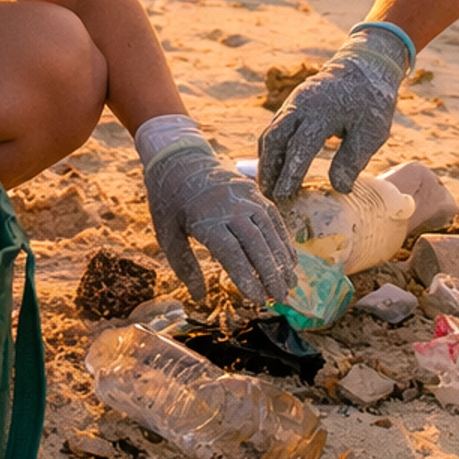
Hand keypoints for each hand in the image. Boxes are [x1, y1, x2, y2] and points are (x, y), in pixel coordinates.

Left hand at [143, 134, 297, 302]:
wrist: (179, 159)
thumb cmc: (170, 202)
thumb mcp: (167, 235)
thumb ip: (185, 266)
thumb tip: (200, 298)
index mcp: (205, 219)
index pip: (232, 253)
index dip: (247, 278)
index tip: (258, 300)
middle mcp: (230, 206)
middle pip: (256, 243)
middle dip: (271, 273)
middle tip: (280, 298)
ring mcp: (245, 195)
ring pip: (269, 229)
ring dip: (282, 258)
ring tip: (290, 283)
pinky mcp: (254, 190)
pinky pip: (273, 217)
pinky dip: (283, 239)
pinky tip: (289, 259)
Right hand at [257, 22, 411, 198]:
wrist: (365, 66)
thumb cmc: (371, 101)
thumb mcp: (372, 131)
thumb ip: (353, 159)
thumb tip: (339, 188)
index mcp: (322, 111)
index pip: (300, 144)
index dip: (290, 171)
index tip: (283, 195)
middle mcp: (301, 105)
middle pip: (275, 138)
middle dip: (268, 168)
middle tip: (268, 197)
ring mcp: (294, 103)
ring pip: (270, 133)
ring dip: (266, 161)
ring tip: (267, 189)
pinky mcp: (292, 106)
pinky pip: (274, 129)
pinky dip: (271, 150)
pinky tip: (273, 169)